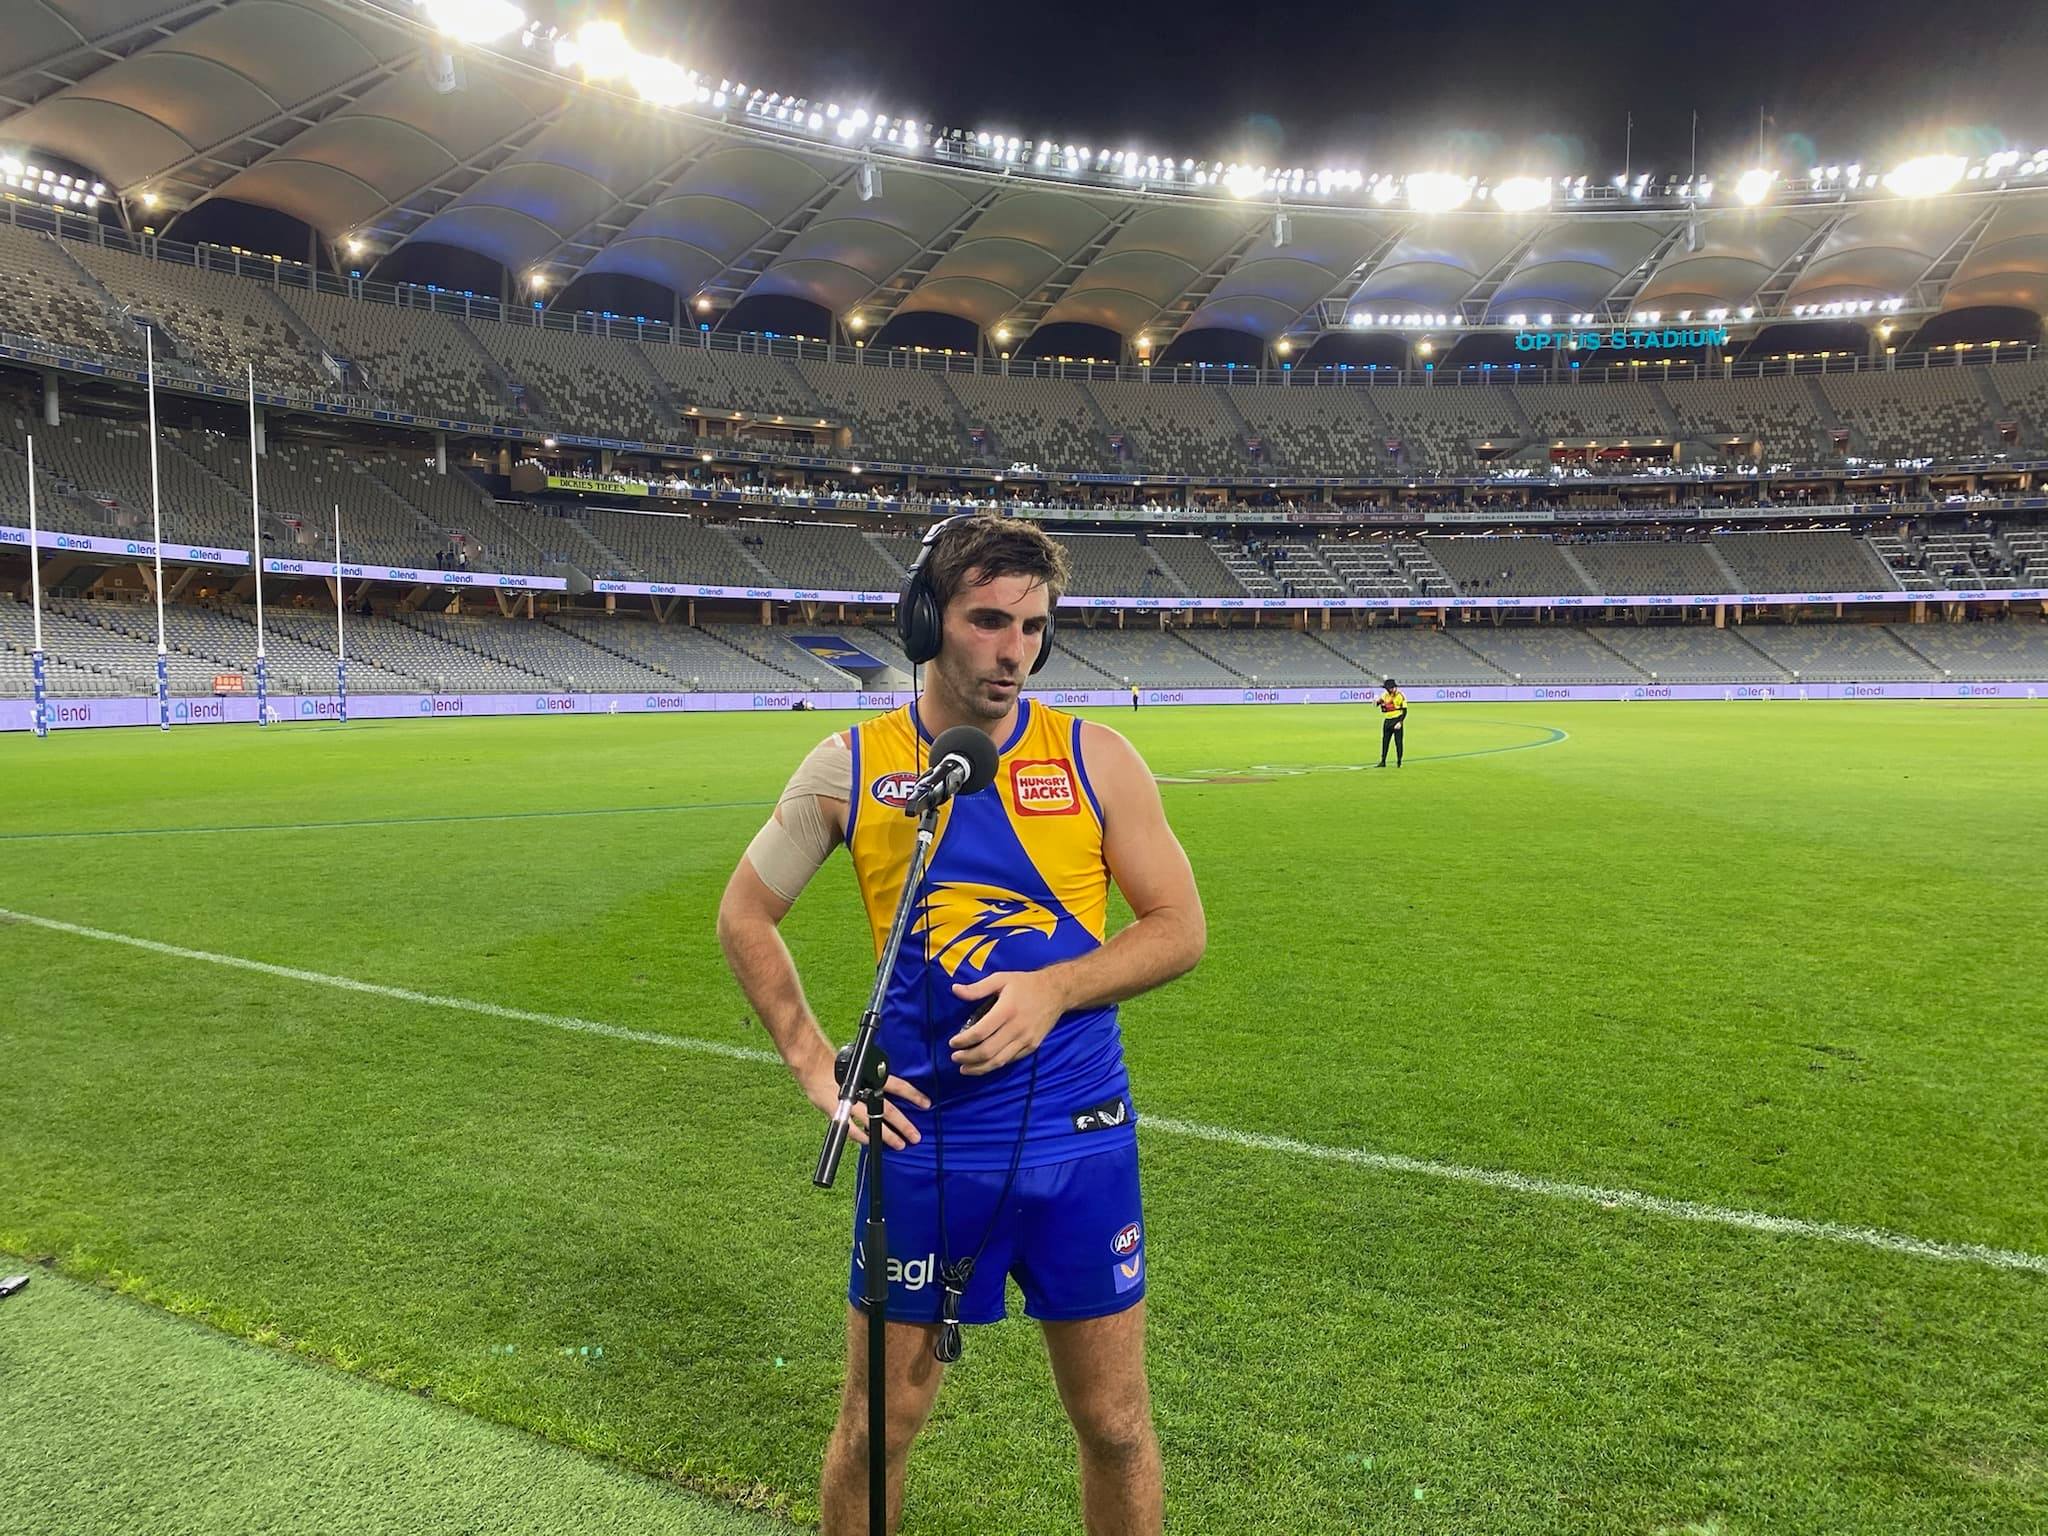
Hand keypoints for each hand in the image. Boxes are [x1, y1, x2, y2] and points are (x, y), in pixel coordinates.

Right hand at [804, 1060, 930, 1149]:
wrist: (815, 1068)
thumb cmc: (839, 1067)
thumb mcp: (861, 1069)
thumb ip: (874, 1080)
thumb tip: (890, 1091)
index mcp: (871, 1077)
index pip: (898, 1086)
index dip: (913, 1095)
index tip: (926, 1104)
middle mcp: (863, 1091)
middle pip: (888, 1110)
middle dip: (903, 1125)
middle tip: (915, 1136)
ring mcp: (851, 1104)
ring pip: (873, 1122)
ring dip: (888, 1135)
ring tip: (900, 1145)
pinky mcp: (838, 1114)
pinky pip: (853, 1131)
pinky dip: (863, 1138)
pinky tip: (872, 1143)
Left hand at [949, 970, 1069, 1076]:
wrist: (1056, 992)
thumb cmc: (1025, 984)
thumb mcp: (1001, 979)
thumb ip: (977, 988)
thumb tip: (955, 990)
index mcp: (1006, 1010)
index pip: (980, 1032)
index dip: (963, 1041)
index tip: (952, 1043)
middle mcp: (1016, 1028)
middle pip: (988, 1051)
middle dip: (968, 1058)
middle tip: (955, 1057)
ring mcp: (1026, 1040)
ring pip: (999, 1061)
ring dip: (979, 1068)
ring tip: (964, 1068)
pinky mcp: (1032, 1046)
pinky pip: (1010, 1060)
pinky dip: (995, 1065)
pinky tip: (984, 1065)